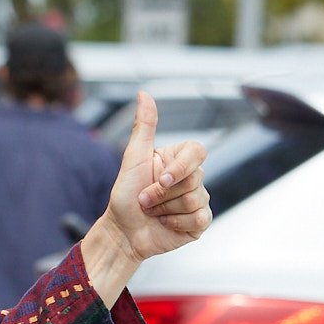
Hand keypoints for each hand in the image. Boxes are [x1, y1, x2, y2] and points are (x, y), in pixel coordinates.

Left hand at [97, 92, 212, 261]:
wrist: (123, 231)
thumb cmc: (125, 194)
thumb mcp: (132, 157)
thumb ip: (143, 126)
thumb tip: (144, 93)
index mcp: (178, 160)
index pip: (197, 151)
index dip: (180, 167)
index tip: (160, 179)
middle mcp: (192, 178)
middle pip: (194, 179)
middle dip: (162, 193)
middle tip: (146, 199)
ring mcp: (199, 200)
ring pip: (195, 200)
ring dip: (165, 209)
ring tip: (153, 211)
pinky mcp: (200, 222)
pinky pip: (199, 218)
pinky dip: (176, 223)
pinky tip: (164, 223)